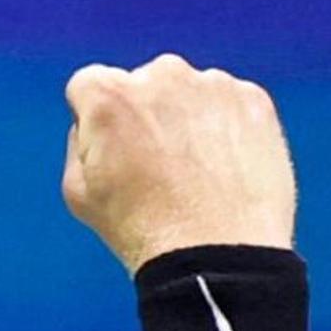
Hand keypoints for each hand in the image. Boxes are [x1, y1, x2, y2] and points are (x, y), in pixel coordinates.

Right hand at [62, 56, 296, 270]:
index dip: (97, 120)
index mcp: (109, 95)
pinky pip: (232, 106)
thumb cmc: (142, 230)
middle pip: (146, 84)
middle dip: (148, 115)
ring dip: (190, 120)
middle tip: (158, 167)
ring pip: (191, 93)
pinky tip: (225, 171)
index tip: (113, 151)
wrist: (217, 254)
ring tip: (197, 175)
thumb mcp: (78, 192)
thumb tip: (97, 125)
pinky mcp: (253, 100)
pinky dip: (229, 129)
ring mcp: (212, 85)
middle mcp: (161, 75)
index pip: (90, 85)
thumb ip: (79, 141)